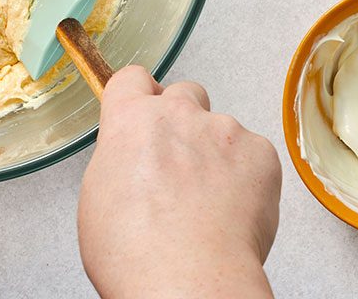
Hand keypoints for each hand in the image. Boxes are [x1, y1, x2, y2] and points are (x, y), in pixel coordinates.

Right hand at [77, 66, 281, 298]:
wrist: (187, 279)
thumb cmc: (137, 252)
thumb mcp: (98, 197)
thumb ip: (121, 159)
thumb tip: (133, 162)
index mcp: (131, 120)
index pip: (133, 79)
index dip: (140, 95)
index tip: (146, 108)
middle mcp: (178, 115)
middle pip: (185, 93)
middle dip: (184, 121)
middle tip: (181, 164)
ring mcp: (223, 130)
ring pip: (222, 130)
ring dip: (217, 155)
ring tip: (209, 203)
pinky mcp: (260, 153)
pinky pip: (254, 155)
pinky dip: (248, 178)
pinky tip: (233, 210)